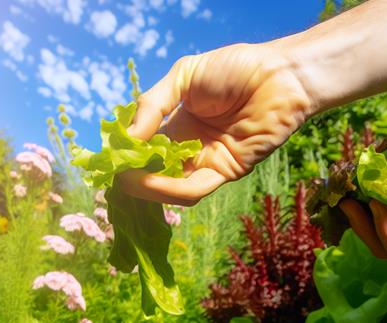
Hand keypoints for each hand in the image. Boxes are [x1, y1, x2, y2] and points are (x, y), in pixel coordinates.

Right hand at [119, 42, 313, 205]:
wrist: (279, 75)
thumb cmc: (236, 69)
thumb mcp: (183, 77)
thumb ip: (153, 104)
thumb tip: (127, 137)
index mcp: (178, 125)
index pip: (144, 149)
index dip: (126, 155)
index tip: (107, 158)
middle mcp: (191, 148)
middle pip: (155, 173)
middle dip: (132, 177)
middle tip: (112, 176)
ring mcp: (208, 163)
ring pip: (171, 189)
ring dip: (147, 188)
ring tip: (127, 180)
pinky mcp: (226, 173)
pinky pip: (194, 189)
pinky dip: (170, 189)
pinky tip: (151, 180)